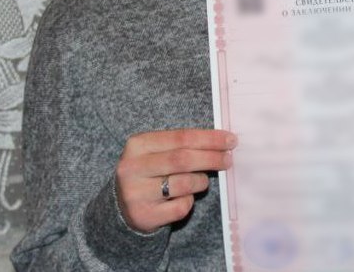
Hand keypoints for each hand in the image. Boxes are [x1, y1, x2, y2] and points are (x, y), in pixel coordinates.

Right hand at [115, 129, 236, 232]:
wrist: (123, 207)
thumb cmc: (149, 173)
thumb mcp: (156, 152)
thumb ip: (182, 145)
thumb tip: (222, 141)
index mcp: (137, 144)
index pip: (180, 137)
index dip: (209, 138)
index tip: (230, 140)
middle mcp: (133, 168)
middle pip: (183, 159)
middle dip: (211, 158)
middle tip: (228, 159)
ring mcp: (136, 193)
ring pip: (184, 184)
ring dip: (200, 181)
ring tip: (201, 180)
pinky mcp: (144, 215)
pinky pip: (181, 207)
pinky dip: (189, 201)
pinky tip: (183, 198)